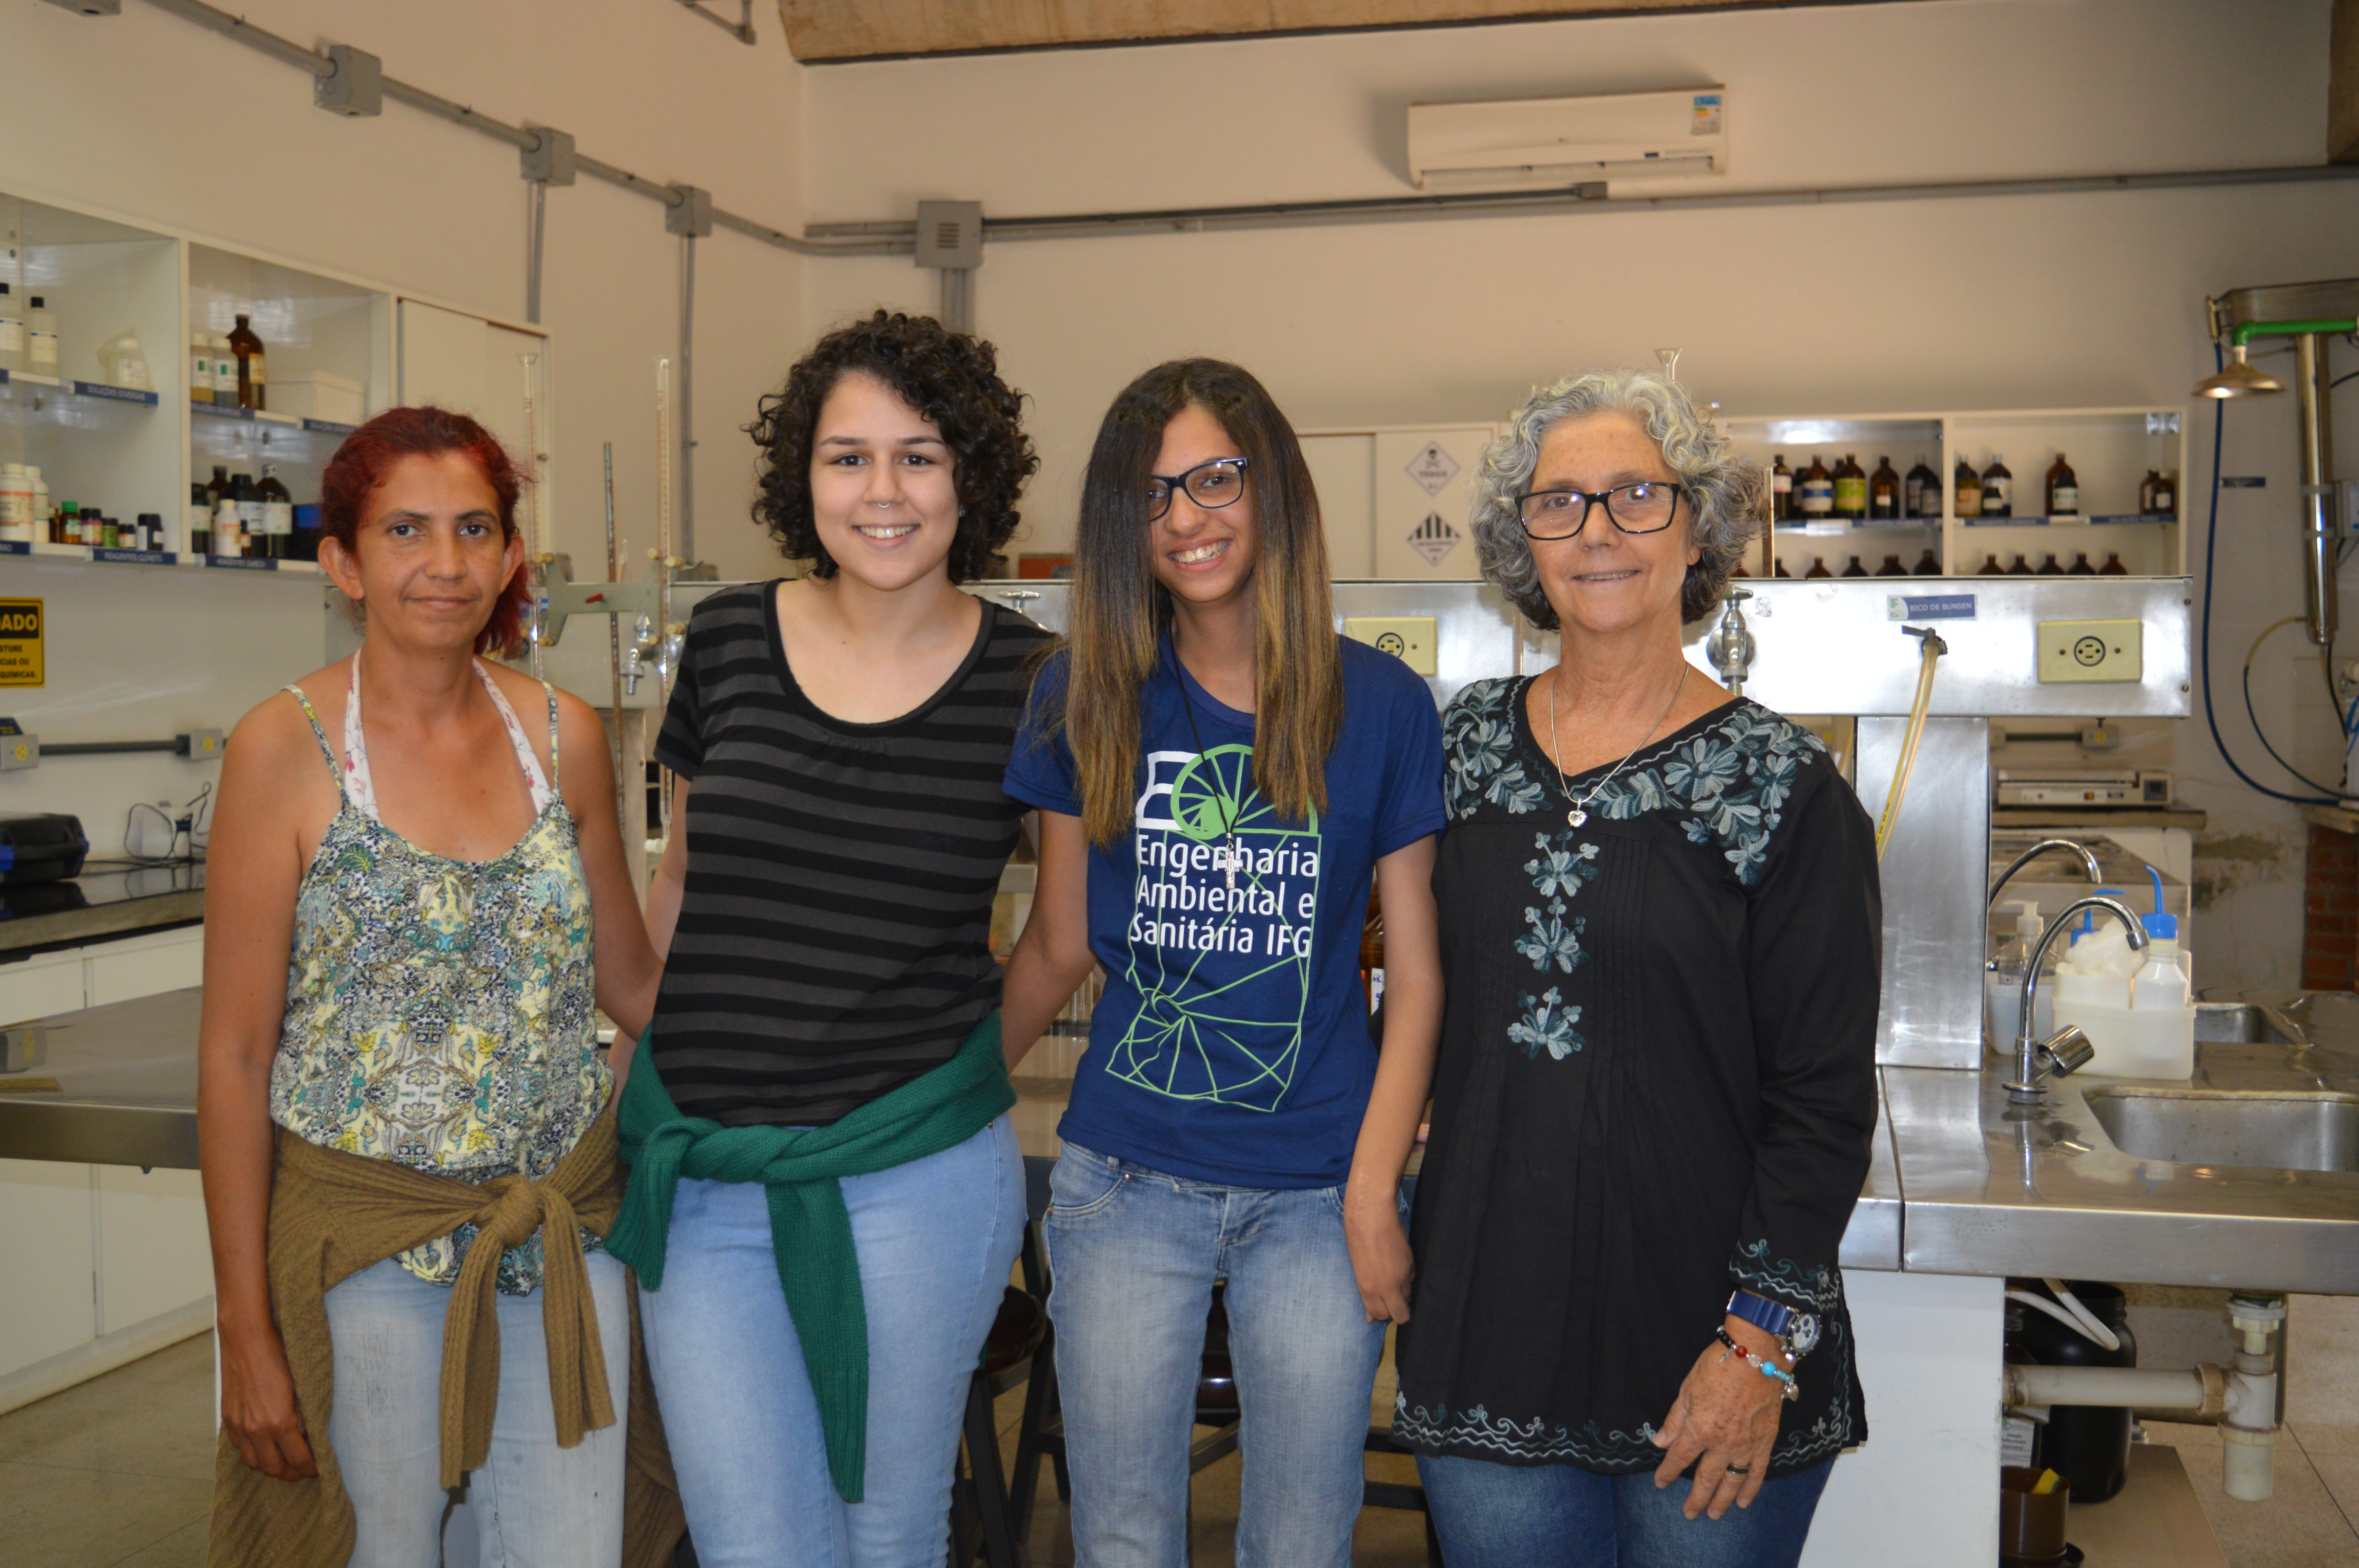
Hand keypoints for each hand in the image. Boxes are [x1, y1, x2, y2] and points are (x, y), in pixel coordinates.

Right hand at [219, 1323, 316, 1480]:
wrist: (246, 1339)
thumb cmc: (279, 1356)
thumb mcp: (301, 1387)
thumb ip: (303, 1415)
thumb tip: (309, 1436)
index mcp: (279, 1421)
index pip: (298, 1458)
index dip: (310, 1468)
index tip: (319, 1469)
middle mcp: (256, 1428)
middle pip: (274, 1468)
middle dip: (291, 1474)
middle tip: (303, 1472)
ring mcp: (239, 1425)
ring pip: (254, 1462)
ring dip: (270, 1467)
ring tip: (285, 1464)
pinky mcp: (228, 1419)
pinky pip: (240, 1448)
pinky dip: (253, 1453)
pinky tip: (264, 1448)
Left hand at [1343, 1188, 1413, 1322]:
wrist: (1372, 1215)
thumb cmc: (1357, 1239)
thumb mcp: (1357, 1269)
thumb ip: (1366, 1294)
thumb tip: (1370, 1318)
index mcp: (1369, 1289)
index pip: (1380, 1315)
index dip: (1380, 1313)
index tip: (1378, 1305)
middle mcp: (1388, 1286)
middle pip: (1402, 1315)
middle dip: (1397, 1312)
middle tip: (1390, 1300)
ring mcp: (1402, 1276)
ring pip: (1408, 1296)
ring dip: (1402, 1293)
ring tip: (1391, 1276)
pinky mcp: (1412, 1264)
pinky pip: (1411, 1280)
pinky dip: (1406, 1277)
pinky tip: (1396, 1263)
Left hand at [1648, 1316, 1785, 1518]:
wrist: (1756, 1354)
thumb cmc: (1718, 1366)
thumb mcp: (1687, 1389)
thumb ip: (1674, 1420)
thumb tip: (1660, 1443)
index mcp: (1699, 1429)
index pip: (1679, 1458)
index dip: (1668, 1472)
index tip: (1660, 1482)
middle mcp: (1723, 1443)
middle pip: (1705, 1479)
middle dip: (1695, 1498)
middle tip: (1689, 1513)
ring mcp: (1746, 1445)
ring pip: (1731, 1481)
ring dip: (1721, 1500)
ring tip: (1714, 1515)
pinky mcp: (1766, 1441)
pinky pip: (1758, 1472)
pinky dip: (1751, 1489)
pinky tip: (1744, 1501)